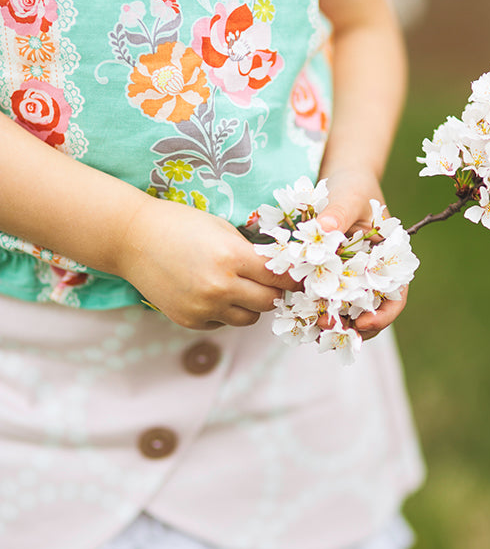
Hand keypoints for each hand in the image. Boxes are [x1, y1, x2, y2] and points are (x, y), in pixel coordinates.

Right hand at [118, 195, 296, 329]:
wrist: (132, 239)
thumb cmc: (181, 225)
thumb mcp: (222, 228)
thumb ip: (251, 252)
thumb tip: (282, 268)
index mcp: (232, 258)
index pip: (280, 278)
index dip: (292, 277)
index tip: (298, 276)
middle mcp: (220, 287)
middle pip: (269, 303)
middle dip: (274, 292)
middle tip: (270, 281)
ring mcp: (203, 307)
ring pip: (249, 318)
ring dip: (251, 304)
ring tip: (238, 285)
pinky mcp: (189, 320)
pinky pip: (223, 323)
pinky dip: (225, 311)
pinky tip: (212, 291)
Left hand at [317, 166, 408, 339]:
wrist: (340, 179)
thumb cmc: (354, 186)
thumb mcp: (349, 196)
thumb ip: (338, 214)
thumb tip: (323, 229)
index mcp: (389, 260)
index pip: (395, 297)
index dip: (383, 316)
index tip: (361, 322)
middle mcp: (372, 274)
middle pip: (370, 313)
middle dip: (350, 327)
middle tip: (323, 327)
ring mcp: (351, 278)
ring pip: (346, 312)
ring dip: (331, 323)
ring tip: (309, 327)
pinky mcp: (330, 276)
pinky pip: (324, 298)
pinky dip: (314, 309)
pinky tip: (298, 312)